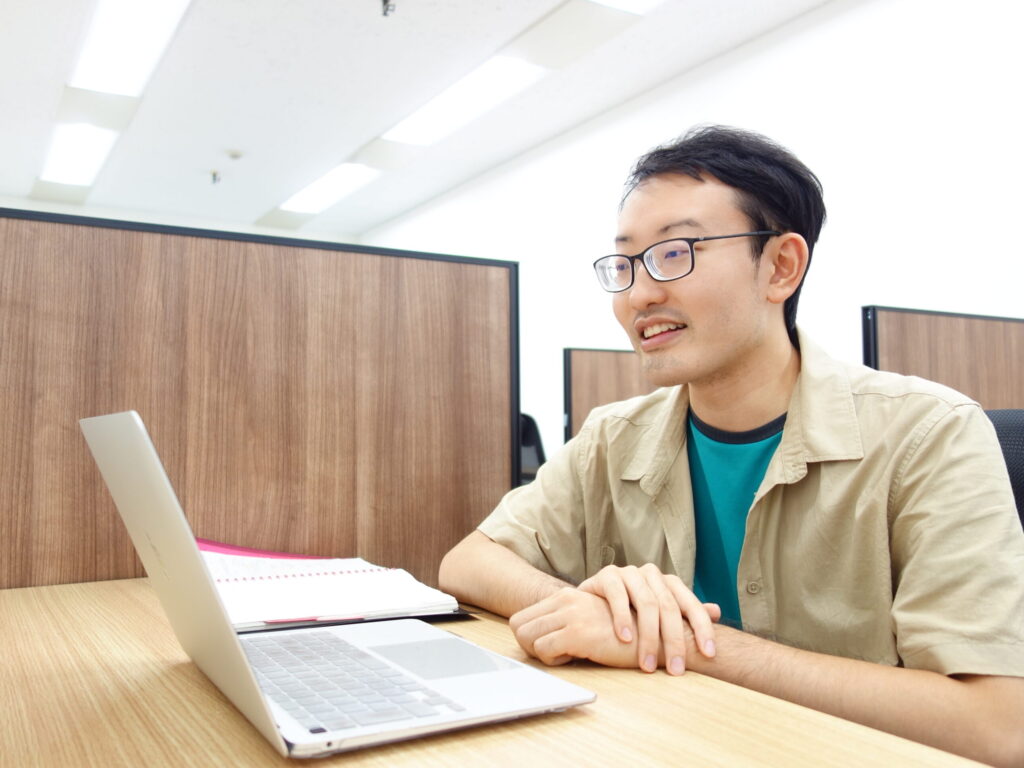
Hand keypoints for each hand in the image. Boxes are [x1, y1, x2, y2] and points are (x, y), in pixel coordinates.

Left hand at [509, 587, 642, 667]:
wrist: (651, 638)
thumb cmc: (621, 634)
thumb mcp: (588, 619)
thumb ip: (565, 621)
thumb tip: (536, 638)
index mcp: (566, 596)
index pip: (521, 617)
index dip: (530, 637)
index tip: (550, 646)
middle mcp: (565, 600)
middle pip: (517, 626)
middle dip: (530, 647)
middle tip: (555, 654)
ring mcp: (570, 614)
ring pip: (525, 638)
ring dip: (543, 653)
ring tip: (570, 654)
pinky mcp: (576, 632)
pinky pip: (543, 650)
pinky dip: (555, 660)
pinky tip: (578, 657)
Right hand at [578, 564, 719, 674]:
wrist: (589, 604)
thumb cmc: (629, 614)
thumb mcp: (658, 616)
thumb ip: (684, 614)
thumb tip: (716, 612)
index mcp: (668, 583)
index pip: (691, 604)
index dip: (702, 629)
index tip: (708, 654)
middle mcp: (651, 574)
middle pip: (669, 607)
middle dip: (674, 641)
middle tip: (675, 670)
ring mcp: (629, 572)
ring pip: (646, 602)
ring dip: (648, 637)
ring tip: (647, 665)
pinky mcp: (607, 575)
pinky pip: (617, 595)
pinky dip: (622, 618)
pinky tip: (624, 638)